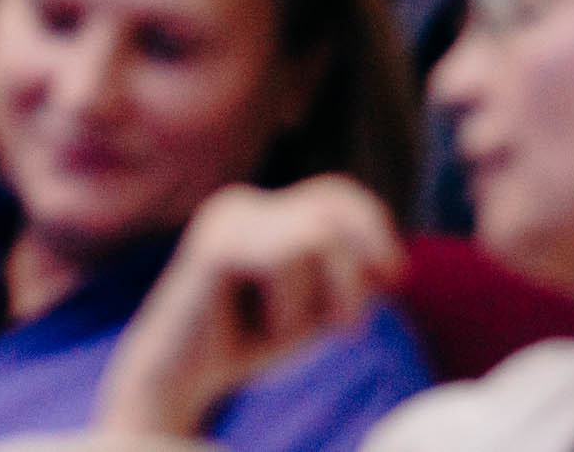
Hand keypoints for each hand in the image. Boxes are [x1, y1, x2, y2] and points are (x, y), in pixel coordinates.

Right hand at [96, 180, 405, 438]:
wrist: (179, 378)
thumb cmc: (247, 341)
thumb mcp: (314, 307)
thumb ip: (351, 278)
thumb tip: (394, 265)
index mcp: (261, 210)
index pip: (335, 193)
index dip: (374, 228)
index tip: (393, 279)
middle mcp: (241, 203)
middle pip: (332, 209)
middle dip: (354, 271)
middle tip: (343, 328)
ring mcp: (227, 221)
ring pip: (317, 236)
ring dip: (321, 297)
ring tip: (288, 330)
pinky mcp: (216, 246)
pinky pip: (285, 259)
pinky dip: (291, 306)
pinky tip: (268, 330)